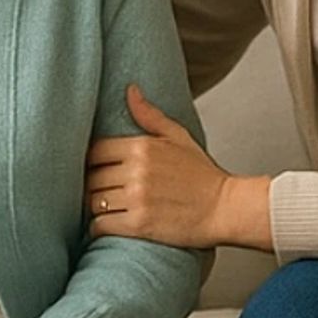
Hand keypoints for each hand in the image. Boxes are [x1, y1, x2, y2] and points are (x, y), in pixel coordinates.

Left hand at [85, 85, 243, 248]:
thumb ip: (149, 115)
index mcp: (142, 146)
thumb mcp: (178, 137)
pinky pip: (101, 225)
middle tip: (104, 193)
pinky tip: (110, 226)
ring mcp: (137, 198)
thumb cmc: (202, 174)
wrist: (225, 208)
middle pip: (92, 178)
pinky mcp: (139, 224)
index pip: (95, 151)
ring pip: (93, 202)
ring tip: (108, 210)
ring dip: (97, 208)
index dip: (94, 162)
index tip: (101, 171)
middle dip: (95, 186)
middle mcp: (136, 170)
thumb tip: (130, 90)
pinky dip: (100, 228)